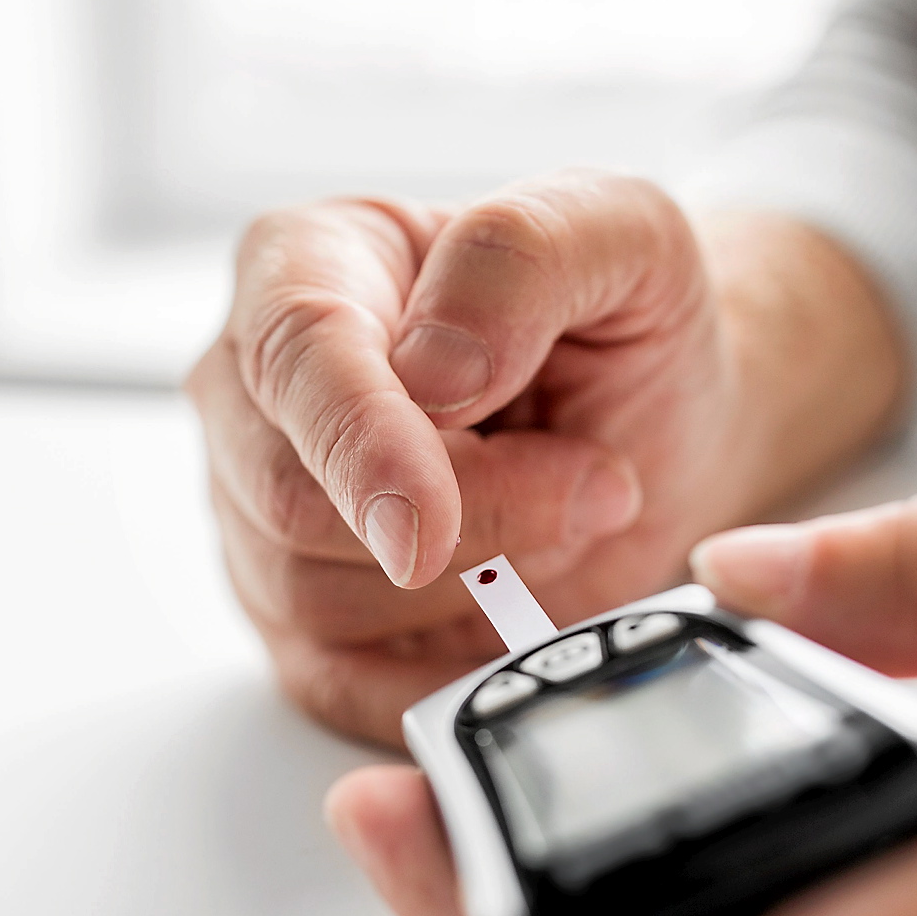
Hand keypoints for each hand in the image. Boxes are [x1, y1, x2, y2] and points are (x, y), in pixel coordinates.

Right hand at [187, 171, 904, 743]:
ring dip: (473, 583)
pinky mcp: (302, 622)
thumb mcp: (622, 232)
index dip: (359, 444)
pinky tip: (522, 619)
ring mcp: (261, 517)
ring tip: (563, 517)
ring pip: (315, 597)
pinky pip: (338, 682)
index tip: (426, 522)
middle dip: (466, 521)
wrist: (660, 425)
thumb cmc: (619, 323)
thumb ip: (522, 257)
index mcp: (305, 265)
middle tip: (595, 486)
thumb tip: (432, 370)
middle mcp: (256, 394)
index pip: (292, 357)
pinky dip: (444, 672)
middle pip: (293, 501)